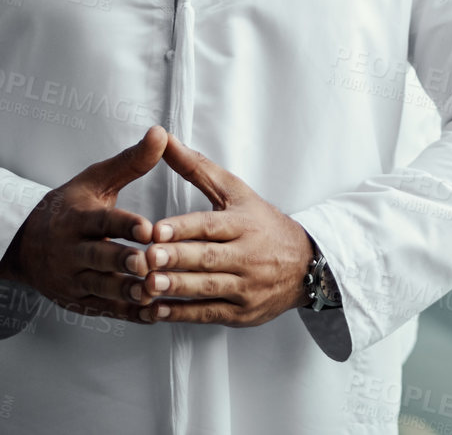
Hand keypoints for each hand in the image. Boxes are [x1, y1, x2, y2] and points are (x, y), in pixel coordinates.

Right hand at [0, 125, 167, 323]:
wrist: (23, 244)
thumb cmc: (70, 208)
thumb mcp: (94, 181)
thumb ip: (131, 162)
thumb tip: (161, 133)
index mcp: (77, 219)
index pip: (102, 221)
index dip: (125, 225)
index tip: (149, 228)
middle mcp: (71, 251)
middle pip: (100, 258)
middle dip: (125, 262)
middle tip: (150, 264)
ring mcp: (72, 279)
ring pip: (102, 288)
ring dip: (128, 291)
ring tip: (156, 291)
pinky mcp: (77, 301)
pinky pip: (104, 310)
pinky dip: (127, 313)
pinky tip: (153, 313)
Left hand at [137, 135, 314, 327]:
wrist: (306, 264)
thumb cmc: (263, 225)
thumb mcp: (236, 192)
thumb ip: (197, 168)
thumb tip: (163, 138)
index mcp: (245, 223)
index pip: (211, 225)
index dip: (183, 228)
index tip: (156, 230)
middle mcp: (248, 255)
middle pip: (208, 258)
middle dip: (176, 258)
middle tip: (146, 258)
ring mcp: (247, 286)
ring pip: (208, 288)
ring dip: (176, 288)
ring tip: (145, 286)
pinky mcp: (243, 312)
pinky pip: (209, 314)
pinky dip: (182, 314)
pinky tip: (157, 311)